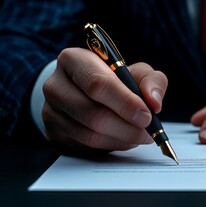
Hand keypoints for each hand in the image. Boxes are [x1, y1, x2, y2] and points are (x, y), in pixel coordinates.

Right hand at [42, 48, 167, 150]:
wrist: (87, 93)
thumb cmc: (115, 80)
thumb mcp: (136, 72)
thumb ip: (151, 81)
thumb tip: (153, 102)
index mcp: (74, 60)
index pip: (98, 84)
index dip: (125, 103)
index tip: (147, 115)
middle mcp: (56, 84)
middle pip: (93, 113)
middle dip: (127, 127)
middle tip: (148, 131)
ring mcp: (51, 111)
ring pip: (90, 134)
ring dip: (122, 139)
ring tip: (139, 135)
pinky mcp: (54, 133)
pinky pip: (86, 146)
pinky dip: (112, 145)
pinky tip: (124, 139)